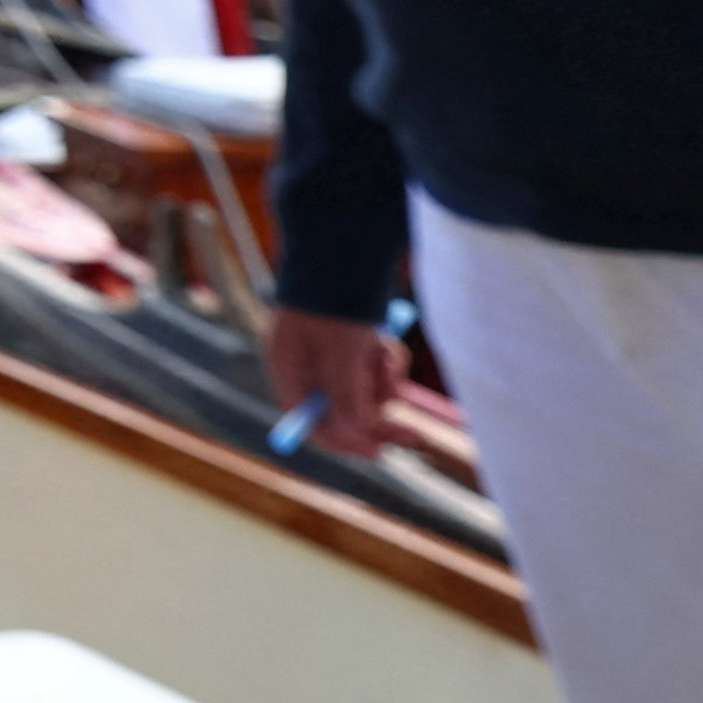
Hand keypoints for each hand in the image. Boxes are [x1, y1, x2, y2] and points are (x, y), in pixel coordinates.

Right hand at [265, 306, 403, 460]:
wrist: (344, 250)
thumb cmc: (335, 303)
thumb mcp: (343, 356)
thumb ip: (347, 399)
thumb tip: (360, 437)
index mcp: (288, 367)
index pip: (309, 420)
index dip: (342, 441)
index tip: (377, 452)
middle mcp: (305, 364)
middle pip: (341, 409)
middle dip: (377, 417)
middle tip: (414, 434)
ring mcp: (329, 352)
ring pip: (363, 389)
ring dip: (381, 382)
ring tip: (384, 355)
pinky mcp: (351, 342)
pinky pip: (372, 369)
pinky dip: (385, 363)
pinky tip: (383, 343)